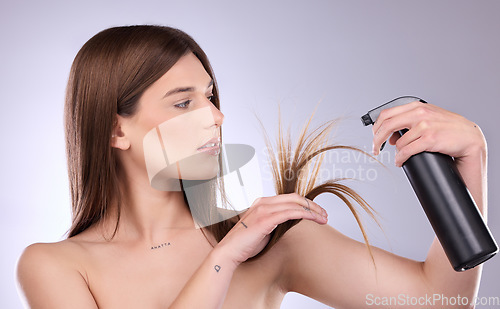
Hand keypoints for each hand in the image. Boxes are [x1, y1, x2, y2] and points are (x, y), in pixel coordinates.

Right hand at [215, 193, 327, 265]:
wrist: (229, 252)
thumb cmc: (245, 244)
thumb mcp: (264, 229)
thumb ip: (276, 223)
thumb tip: (291, 223)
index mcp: (262, 203)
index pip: (289, 198)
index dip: (305, 204)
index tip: (317, 213)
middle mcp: (263, 202)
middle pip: (295, 198)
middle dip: (312, 205)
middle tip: (324, 215)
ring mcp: (264, 209)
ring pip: (295, 203)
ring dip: (312, 210)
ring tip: (323, 218)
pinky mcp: (266, 219)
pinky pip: (291, 212)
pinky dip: (305, 214)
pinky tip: (314, 219)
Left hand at [371, 101, 485, 166]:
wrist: (469, 137)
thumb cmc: (448, 129)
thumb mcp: (428, 119)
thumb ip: (410, 123)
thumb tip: (390, 137)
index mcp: (416, 106)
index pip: (387, 114)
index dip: (376, 127)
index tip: (374, 137)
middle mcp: (419, 113)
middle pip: (387, 125)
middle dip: (377, 140)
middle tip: (375, 149)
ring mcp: (425, 126)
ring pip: (398, 142)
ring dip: (395, 153)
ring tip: (398, 157)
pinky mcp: (430, 139)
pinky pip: (407, 151)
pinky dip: (400, 158)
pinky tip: (400, 161)